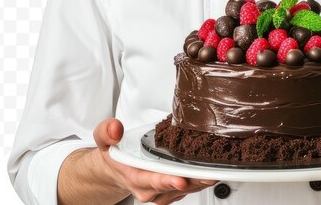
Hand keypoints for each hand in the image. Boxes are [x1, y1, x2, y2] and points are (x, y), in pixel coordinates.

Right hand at [93, 118, 217, 203]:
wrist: (117, 168)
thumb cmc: (116, 153)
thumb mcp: (104, 138)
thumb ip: (106, 132)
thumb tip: (116, 128)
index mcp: (133, 175)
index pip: (150, 180)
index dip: (165, 181)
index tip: (180, 179)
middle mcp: (148, 188)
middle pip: (172, 187)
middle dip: (191, 182)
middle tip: (209, 175)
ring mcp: (161, 192)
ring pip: (184, 189)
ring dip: (200, 182)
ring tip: (217, 171)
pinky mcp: (171, 191)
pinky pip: (188, 188)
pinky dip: (200, 180)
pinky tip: (211, 171)